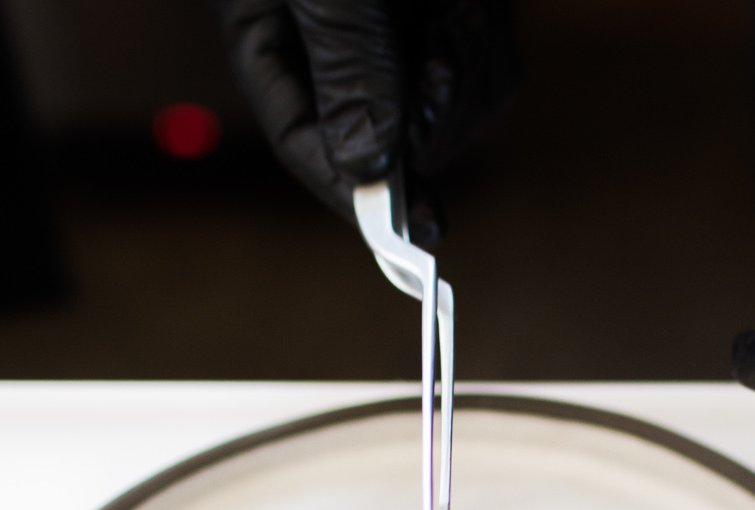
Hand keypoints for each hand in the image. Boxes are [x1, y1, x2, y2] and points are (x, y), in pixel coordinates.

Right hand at [218, 0, 518, 243]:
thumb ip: (345, 67)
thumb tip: (368, 167)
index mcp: (271, 36)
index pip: (303, 142)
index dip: (357, 196)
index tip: (408, 240)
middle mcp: (329, 43)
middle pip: (387, 137)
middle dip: (426, 116)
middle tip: (436, 66)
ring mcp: (393, 31)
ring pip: (448, 107)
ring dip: (465, 72)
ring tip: (452, 10)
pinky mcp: (441, 13)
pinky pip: (480, 63)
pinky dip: (484, 41)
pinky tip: (463, 5)